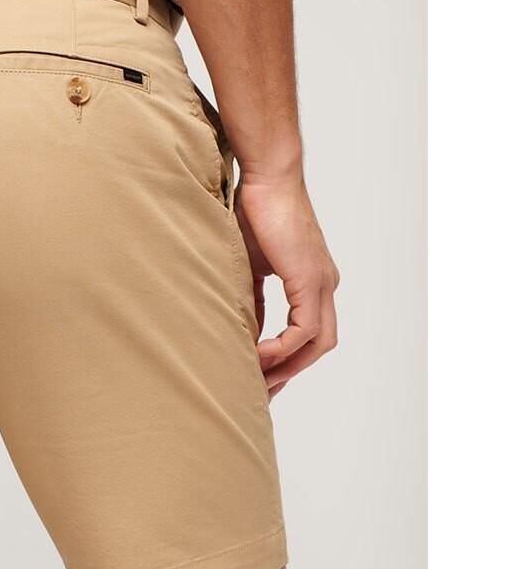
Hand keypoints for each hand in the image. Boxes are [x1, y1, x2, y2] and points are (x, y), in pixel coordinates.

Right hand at [235, 172, 338, 397]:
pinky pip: (304, 330)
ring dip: (288, 366)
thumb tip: (243, 331)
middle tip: (262, 391)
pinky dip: (283, 348)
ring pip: (318, 343)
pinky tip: (257, 354)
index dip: (287, 359)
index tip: (260, 375)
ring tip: (257, 379)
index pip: (309, 333)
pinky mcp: (310, 280)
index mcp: (312, 280)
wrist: (266, 178)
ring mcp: (322, 282)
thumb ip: (250, 299)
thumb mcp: (248, 265)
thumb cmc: (254, 211)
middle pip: (320, 345)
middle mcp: (325, 284)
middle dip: (291, 372)